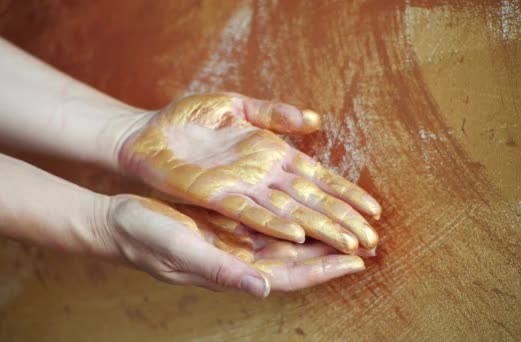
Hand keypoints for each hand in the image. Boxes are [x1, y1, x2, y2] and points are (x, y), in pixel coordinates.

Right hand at [102, 194, 367, 297]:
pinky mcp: (226, 227)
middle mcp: (238, 260)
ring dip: (316, 238)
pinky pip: (266, 225)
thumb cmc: (145, 238)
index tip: (356, 261)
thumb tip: (263, 288)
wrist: (120, 222)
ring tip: (345, 227)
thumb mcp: (180, 249)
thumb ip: (220, 269)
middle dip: (330, 254)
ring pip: (284, 244)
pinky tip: (303, 210)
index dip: (322, 271)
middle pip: (295, 262)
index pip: (288, 277)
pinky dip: (290, 220)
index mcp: (232, 270)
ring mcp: (233, 244)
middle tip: (367, 242)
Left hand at [118, 93, 380, 252]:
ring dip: (318, 231)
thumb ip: (273, 113)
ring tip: (349, 247)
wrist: (147, 132)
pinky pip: (250, 214)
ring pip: (288, 215)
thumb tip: (314, 121)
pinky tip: (297, 236)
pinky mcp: (216, 197)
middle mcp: (262, 179)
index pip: (317, 179)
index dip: (345, 194)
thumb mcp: (236, 106)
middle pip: (310, 203)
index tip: (374, 209)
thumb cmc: (187, 119)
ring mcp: (241, 190)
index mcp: (270, 156)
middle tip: (374, 240)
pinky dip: (273, 224)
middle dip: (342, 221)